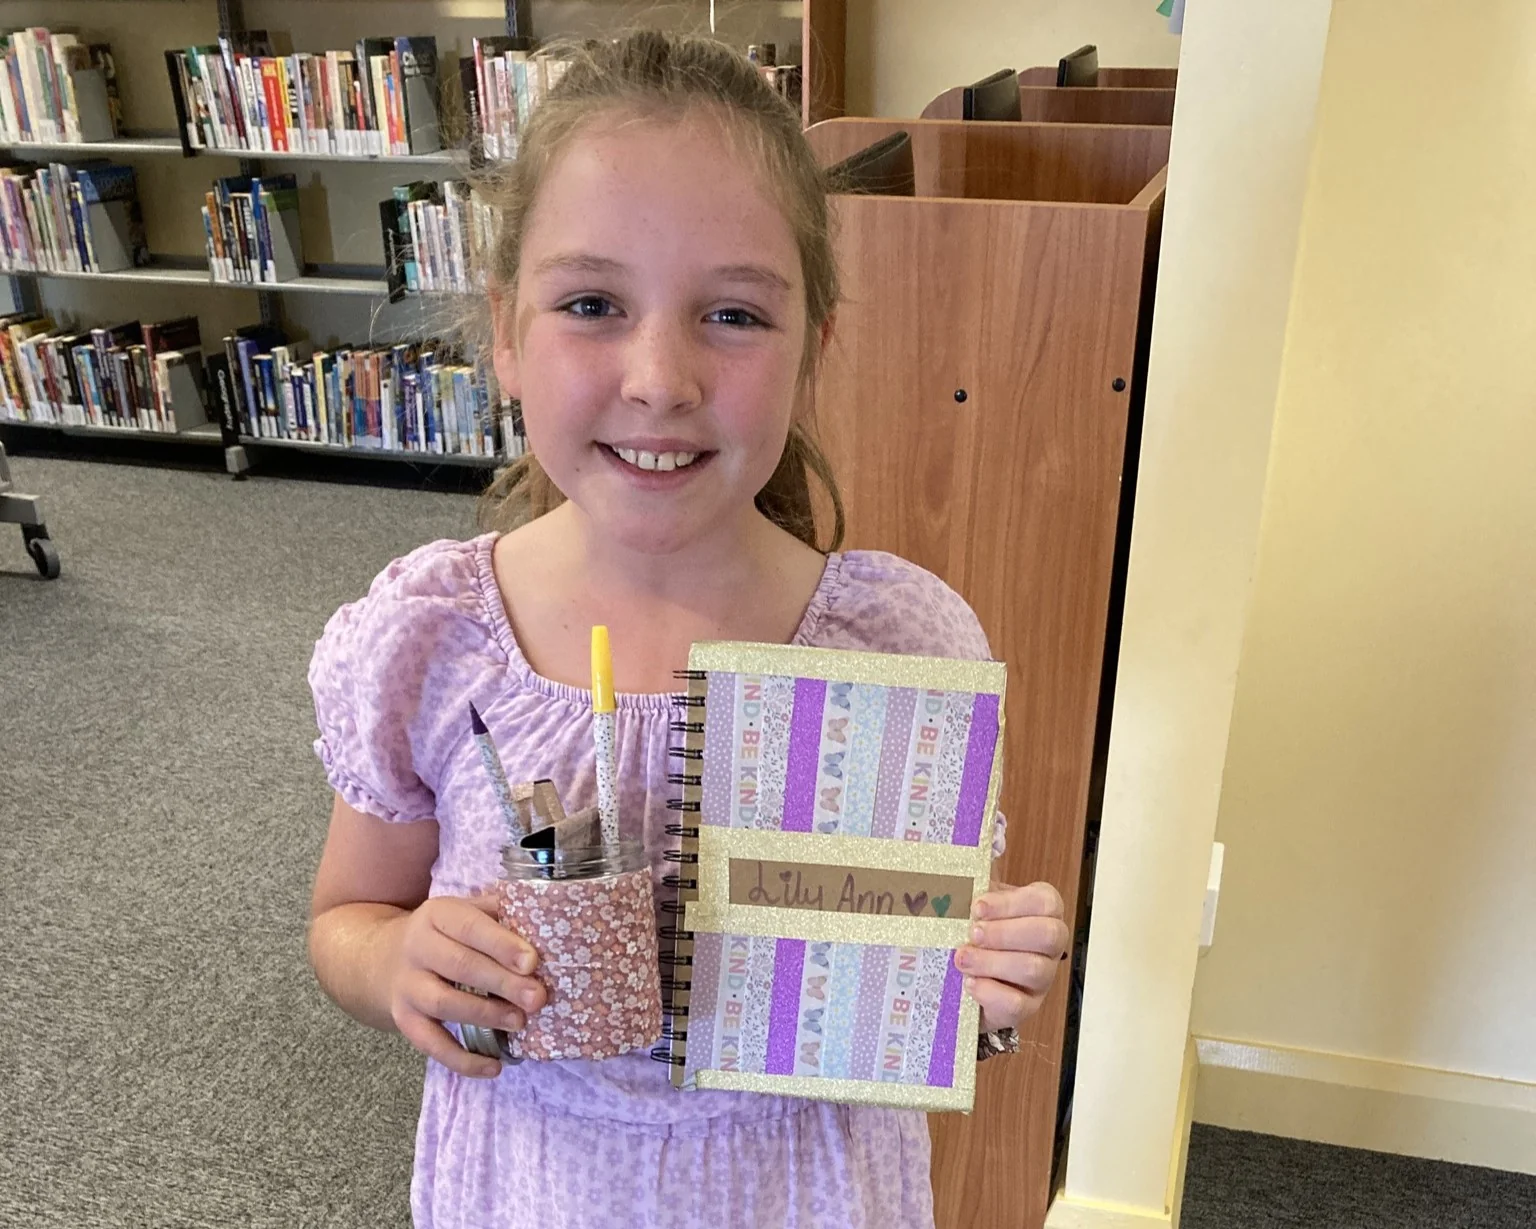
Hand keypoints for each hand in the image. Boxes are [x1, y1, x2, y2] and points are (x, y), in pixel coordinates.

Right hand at [379, 892, 547, 1078]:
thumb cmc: (445, 934)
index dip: (502, 945)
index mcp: (438, 914)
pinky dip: (461, 1059)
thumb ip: (499, 914)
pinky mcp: (404, 1020)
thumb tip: (546, 925)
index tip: (532, 962)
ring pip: (444, 1003)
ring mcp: (407, 986)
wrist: (382, 959)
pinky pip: (430, 1044)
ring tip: (519, 1022)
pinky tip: (493, 1067)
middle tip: (537, 998)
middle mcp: (417, 947)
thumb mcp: (465, 911)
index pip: (471, 927)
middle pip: (460, 966)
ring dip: (485, 1015)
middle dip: (502, 983)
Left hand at [955, 882, 1069, 1032]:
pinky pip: (1017, 1004)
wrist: (972, 978)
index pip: (1045, 902)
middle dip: (1005, 933)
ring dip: (992, 962)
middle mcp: (1050, 945)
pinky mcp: (1028, 1007)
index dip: (1012, 903)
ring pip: (1033, 969)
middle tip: (973, 933)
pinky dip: (990, 992)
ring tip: (962, 958)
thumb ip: (978, 882)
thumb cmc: (980, 933)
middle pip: (1048, 934)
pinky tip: (970, 982)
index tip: (978, 907)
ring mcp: (1043, 979)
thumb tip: (973, 861)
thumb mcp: (979, 905)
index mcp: (1044, 912)